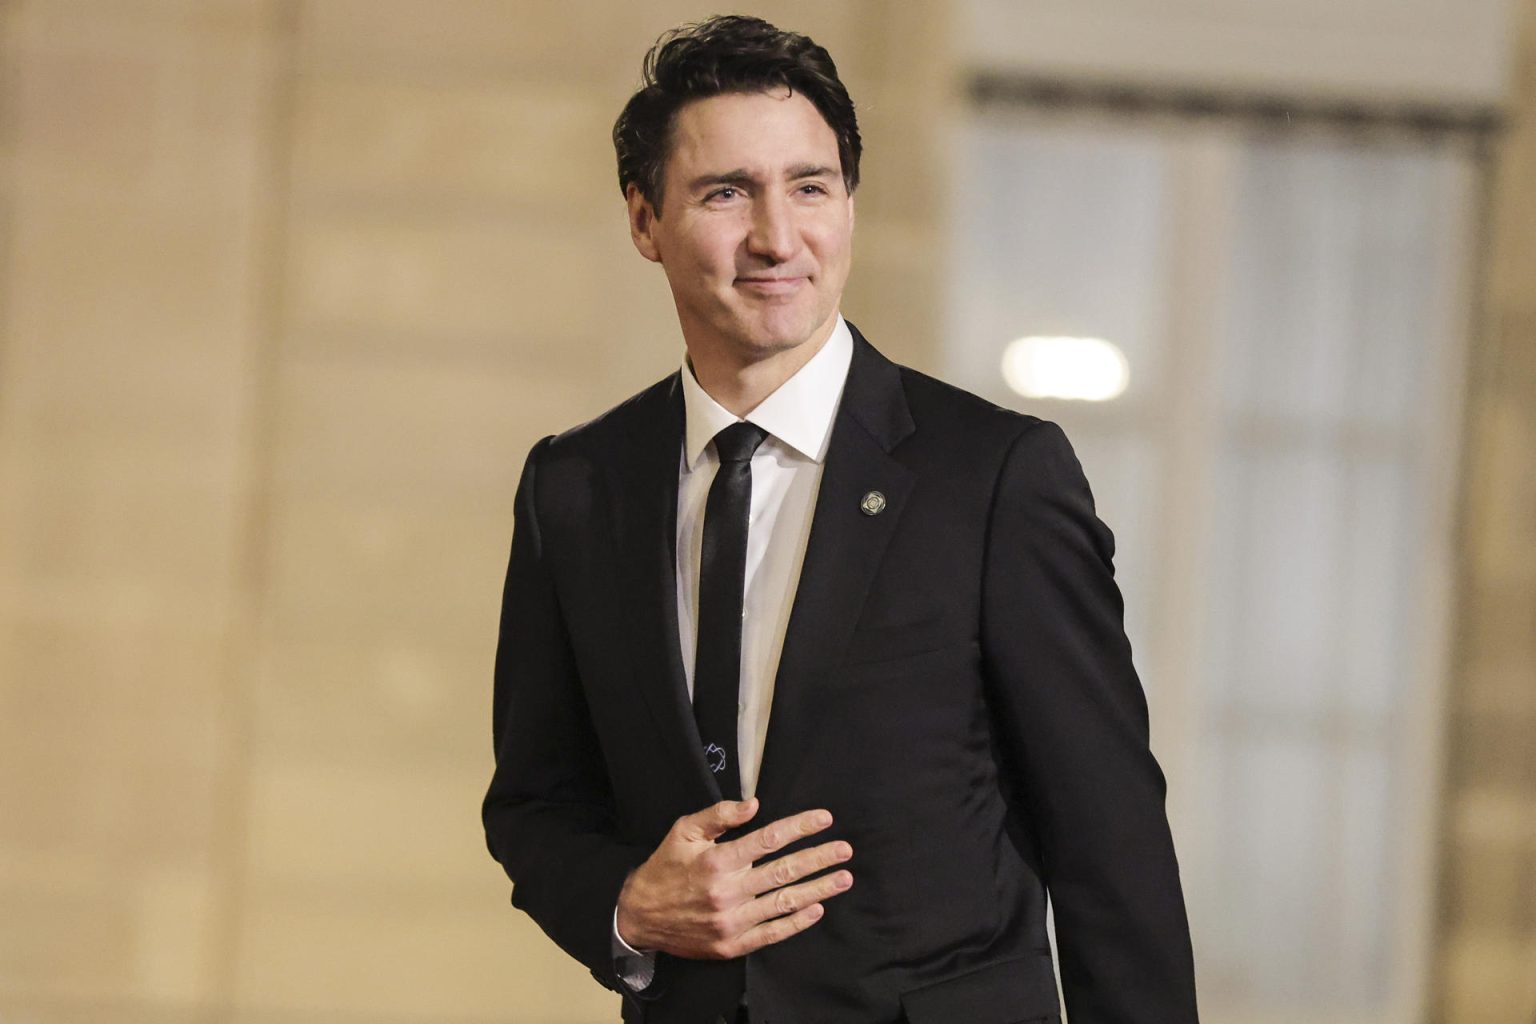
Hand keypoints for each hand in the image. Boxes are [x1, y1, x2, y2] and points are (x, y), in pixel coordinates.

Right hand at [615, 798, 853, 959]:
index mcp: (717, 860)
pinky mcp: (732, 945)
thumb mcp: (683, 831)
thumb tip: (754, 804)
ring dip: (818, 890)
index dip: (800, 827)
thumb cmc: (665, 867)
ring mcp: (731, 921)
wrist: (640, 916)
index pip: (768, 839)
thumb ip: (718, 815)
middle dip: (818, 858)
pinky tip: (816, 909)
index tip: (824, 819)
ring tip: (843, 878)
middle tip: (845, 850)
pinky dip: (796, 922)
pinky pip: (772, 933)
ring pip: (784, 903)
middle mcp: (728, 892)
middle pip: (784, 871)